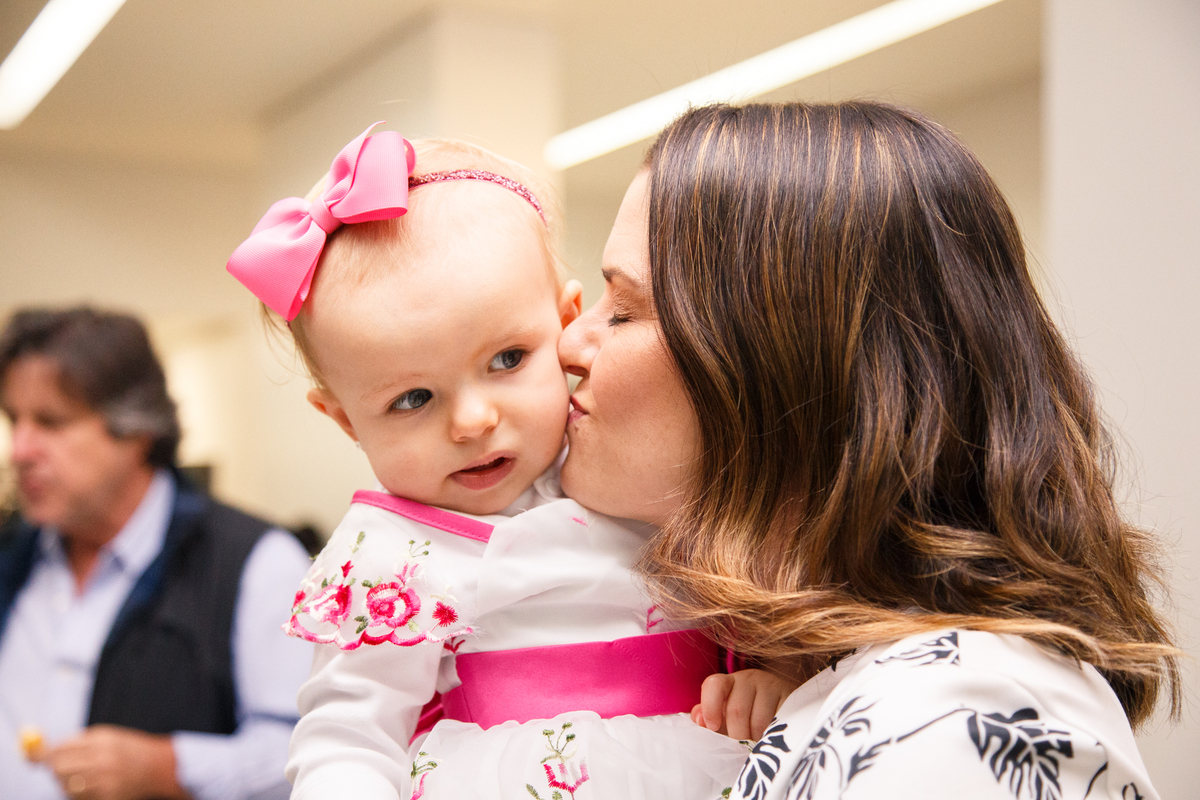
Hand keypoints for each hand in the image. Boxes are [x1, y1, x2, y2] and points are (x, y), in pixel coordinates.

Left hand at [36, 725, 188, 799]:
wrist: (161, 767)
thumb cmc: (132, 749)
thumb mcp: (109, 737)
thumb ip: (79, 742)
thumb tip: (47, 750)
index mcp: (102, 741)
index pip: (60, 749)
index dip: (45, 754)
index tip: (37, 757)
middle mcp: (103, 760)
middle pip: (59, 768)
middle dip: (54, 769)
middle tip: (57, 768)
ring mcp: (106, 781)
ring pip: (67, 786)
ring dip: (66, 782)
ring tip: (79, 777)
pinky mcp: (108, 797)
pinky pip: (80, 798)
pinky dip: (79, 794)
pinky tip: (90, 787)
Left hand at [691, 669, 800, 740]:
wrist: (783, 704)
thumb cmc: (747, 713)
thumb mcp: (725, 715)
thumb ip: (708, 718)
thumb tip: (698, 719)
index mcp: (728, 682)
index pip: (714, 685)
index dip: (710, 707)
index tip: (713, 726)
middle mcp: (748, 679)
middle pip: (736, 711)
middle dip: (736, 735)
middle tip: (740, 744)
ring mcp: (771, 686)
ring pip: (758, 721)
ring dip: (755, 739)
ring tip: (756, 741)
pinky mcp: (789, 697)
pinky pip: (778, 723)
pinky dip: (771, 736)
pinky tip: (770, 736)